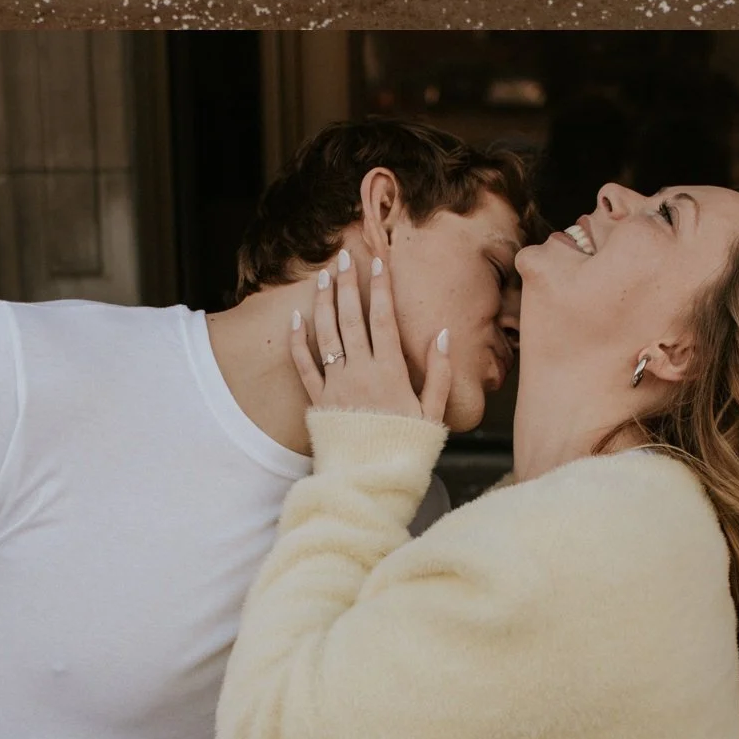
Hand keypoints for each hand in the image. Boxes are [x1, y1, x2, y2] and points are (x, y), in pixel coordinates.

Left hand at [289, 246, 451, 433]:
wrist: (371, 481)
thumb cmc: (406, 448)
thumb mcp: (434, 414)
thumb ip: (440, 374)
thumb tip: (443, 334)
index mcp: (390, 373)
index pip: (383, 320)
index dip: (379, 289)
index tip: (377, 263)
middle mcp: (360, 373)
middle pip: (350, 319)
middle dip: (346, 284)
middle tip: (343, 258)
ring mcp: (335, 385)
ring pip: (325, 335)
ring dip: (322, 302)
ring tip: (321, 277)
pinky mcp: (318, 401)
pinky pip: (303, 365)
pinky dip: (298, 341)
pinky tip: (295, 318)